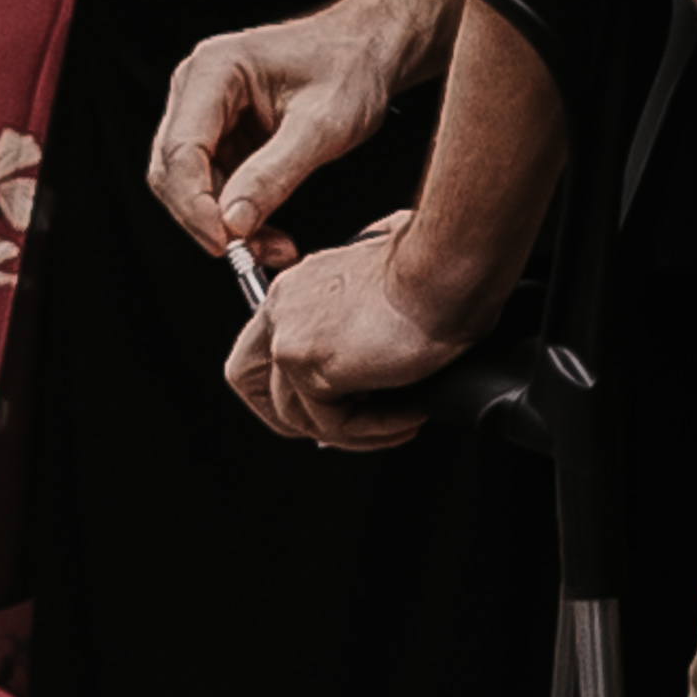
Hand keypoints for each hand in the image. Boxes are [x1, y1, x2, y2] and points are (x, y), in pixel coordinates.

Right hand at [146, 0, 450, 261]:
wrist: (369, 49)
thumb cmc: (351, 69)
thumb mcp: (323, 127)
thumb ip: (274, 175)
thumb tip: (233, 224)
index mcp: (212, 71)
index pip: (179, 149)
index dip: (194, 204)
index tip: (225, 243)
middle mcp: (195, 88)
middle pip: (173, 169)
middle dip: (207, 218)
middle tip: (250, 254)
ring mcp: (203, 109)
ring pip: (189, 181)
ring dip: (223, 220)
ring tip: (273, 246)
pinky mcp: (219, 131)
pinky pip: (212, 180)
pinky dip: (235, 211)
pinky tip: (267, 228)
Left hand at [225, 216, 478, 449]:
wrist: (447, 266)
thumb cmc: (436, 272)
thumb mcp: (382, 294)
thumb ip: (358, 325)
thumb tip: (371, 369)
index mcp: (294, 292)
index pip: (260, 347)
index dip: (286, 383)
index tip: (332, 399)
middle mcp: (281, 312)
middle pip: (248, 381)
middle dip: (292, 417)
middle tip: (350, 429)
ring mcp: (290, 340)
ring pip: (296, 413)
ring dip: (353, 430)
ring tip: (403, 421)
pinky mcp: (311, 367)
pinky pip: (334, 424)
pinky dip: (376, 429)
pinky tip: (411, 415)